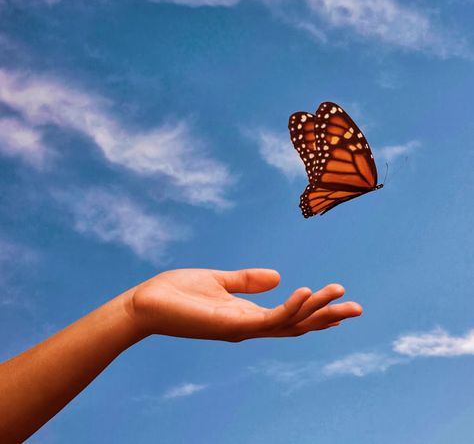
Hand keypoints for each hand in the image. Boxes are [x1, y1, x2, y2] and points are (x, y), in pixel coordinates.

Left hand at [128, 268, 361, 341]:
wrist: (146, 303)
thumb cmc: (178, 293)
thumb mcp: (219, 280)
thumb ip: (247, 280)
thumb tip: (278, 276)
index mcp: (247, 314)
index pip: (288, 316)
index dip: (314, 311)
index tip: (339, 303)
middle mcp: (249, 325)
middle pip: (296, 324)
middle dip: (326, 317)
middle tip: (357, 308)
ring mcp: (241, 328)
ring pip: (289, 322)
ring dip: (315, 309)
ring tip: (338, 292)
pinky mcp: (231, 325)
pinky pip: (268, 318)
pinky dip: (289, 308)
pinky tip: (305, 291)